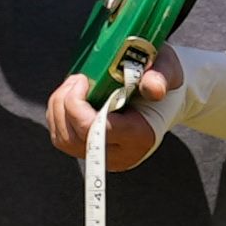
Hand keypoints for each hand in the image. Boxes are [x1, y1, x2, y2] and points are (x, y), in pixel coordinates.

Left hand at [46, 65, 170, 167]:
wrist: (164, 95)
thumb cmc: (161, 79)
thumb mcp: (167, 69)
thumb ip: (160, 77)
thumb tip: (153, 88)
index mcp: (140, 135)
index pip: (96, 130)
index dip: (77, 105)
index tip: (84, 80)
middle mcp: (121, 152)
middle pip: (74, 138)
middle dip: (64, 104)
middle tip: (77, 79)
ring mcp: (105, 156)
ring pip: (64, 140)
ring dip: (58, 109)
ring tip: (73, 86)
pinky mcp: (92, 152)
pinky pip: (63, 139)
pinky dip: (59, 115)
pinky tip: (70, 98)